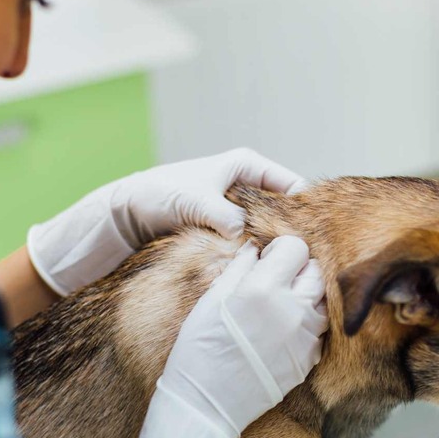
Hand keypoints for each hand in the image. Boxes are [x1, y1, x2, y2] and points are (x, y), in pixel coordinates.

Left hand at [27, 149, 306, 294]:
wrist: (127, 211)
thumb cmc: (159, 194)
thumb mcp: (195, 201)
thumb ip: (224, 216)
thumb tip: (244, 234)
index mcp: (247, 165)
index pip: (293, 185)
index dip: (305, 210)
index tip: (311, 238)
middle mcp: (248, 184)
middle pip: (285, 209)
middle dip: (291, 232)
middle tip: (301, 261)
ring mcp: (238, 207)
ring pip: (268, 228)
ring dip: (271, 246)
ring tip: (282, 270)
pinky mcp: (226, 227)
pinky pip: (250, 240)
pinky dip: (254, 253)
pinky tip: (259, 272)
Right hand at [114, 236, 327, 437]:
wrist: (206, 404)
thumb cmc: (199, 350)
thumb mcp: (210, 302)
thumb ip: (238, 270)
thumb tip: (254, 251)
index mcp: (262, 289)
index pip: (295, 248)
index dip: (281, 250)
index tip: (269, 258)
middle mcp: (291, 310)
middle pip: (314, 272)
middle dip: (297, 270)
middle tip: (275, 281)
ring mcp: (304, 337)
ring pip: (321, 302)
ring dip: (305, 297)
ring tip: (280, 307)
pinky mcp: (308, 360)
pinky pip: (318, 331)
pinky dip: (304, 325)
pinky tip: (281, 332)